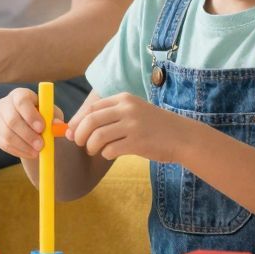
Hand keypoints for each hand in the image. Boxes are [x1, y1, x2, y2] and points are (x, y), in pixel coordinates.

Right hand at [0, 87, 63, 158]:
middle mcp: (5, 104)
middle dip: (27, 134)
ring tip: (38, 151)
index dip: (30, 115)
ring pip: (7, 134)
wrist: (34, 129)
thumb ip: (54, 118)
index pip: (21, 101)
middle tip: (41, 145)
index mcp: (20, 94)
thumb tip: (56, 123)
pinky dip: (19, 151)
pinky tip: (30, 153)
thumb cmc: (45, 118)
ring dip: (24, 145)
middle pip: (11, 119)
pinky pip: (5, 144)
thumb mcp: (52, 115)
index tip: (42, 128)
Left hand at [69, 93, 197, 162]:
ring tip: (93, 151)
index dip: (78, 121)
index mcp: (124, 99)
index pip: (92, 108)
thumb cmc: (154, 126)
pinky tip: (109, 154)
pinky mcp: (138, 143)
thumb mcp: (133, 112)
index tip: (73, 131)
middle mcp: (127, 109)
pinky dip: (105, 154)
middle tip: (79, 143)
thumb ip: (109, 116)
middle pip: (91, 121)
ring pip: (98, 136)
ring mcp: (133, 126)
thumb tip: (75, 128)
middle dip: (79, 134)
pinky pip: (111, 150)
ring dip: (90, 146)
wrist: (182, 136)